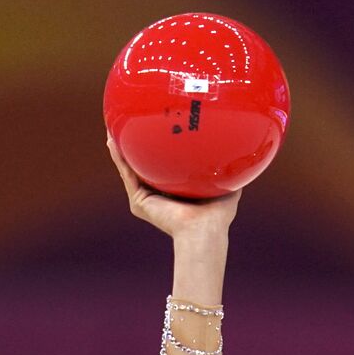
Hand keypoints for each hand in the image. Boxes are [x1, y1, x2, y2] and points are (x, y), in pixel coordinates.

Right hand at [106, 132, 241, 240]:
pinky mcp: (139, 202)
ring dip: (122, 149)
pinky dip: (119, 158)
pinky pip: (127, 174)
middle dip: (136, 147)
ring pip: (131, 168)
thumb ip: (230, 170)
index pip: (166, 166)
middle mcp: (159, 194)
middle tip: (130, 125)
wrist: (204, 228)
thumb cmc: (218, 213)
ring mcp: (147, 198)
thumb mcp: (227, 185)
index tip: (158, 130)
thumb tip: (241, 151)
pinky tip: (112, 141)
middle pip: (144, 166)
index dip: (161, 150)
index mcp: (177, 190)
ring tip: (113, 129)